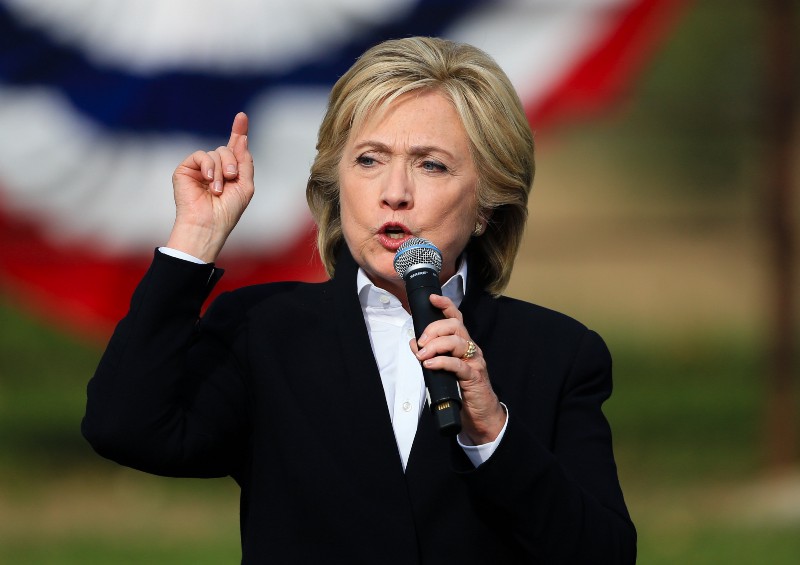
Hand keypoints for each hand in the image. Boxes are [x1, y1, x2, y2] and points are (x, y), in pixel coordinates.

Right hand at [166, 112, 253, 262]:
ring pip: (216, 153)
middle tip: (231, 179)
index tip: (242, 116)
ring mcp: (199, 168)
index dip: (238, 131)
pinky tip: (208, 180)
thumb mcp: (245, 185)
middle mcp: (214, 168)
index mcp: (229, 172)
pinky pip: (201, 155)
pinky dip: (208, 166)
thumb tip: (242, 138)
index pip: (234, 148)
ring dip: (221, 171)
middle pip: (227, 149)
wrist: (208, 224)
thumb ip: (245, 161)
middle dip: (233, 163)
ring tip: (218, 189)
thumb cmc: (227, 211)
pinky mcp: (185, 169)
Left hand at [411, 294, 506, 444]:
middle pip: (455, 326)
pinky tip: (430, 364)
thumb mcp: (443, 369)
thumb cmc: (461, 390)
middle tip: (421, 342)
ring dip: (435, 345)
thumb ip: (430, 355)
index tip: (432, 299)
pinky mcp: (474, 377)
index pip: (456, 319)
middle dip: (434, 329)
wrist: (480, 414)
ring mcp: (474, 362)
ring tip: (422, 355)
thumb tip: (413, 343)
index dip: (445, 306)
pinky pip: (458, 365)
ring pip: (456, 342)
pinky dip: (442, 362)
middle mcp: (471, 349)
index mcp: (463, 344)